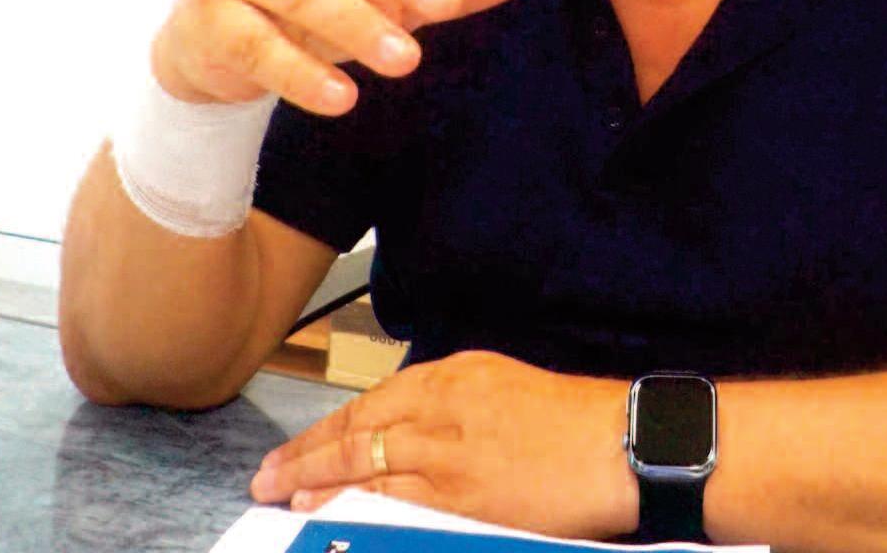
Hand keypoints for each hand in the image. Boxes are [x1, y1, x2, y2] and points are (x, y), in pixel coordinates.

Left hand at [248, 350, 638, 537]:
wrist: (618, 443)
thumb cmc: (572, 421)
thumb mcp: (503, 387)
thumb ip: (453, 404)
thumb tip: (407, 431)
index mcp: (456, 375)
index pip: (374, 401)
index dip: (330, 428)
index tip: (300, 446)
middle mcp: (445, 407)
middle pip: (359, 430)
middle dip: (307, 454)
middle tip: (268, 476)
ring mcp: (450, 453)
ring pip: (365, 465)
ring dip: (317, 482)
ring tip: (283, 496)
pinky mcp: (463, 496)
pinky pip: (393, 501)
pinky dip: (354, 507)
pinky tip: (326, 513)